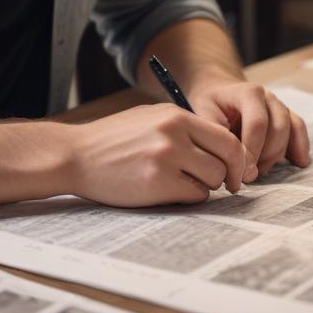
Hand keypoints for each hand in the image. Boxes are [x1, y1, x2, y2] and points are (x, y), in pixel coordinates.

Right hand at [67, 103, 247, 206]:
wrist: (76, 155)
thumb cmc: (112, 139)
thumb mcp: (149, 118)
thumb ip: (182, 128)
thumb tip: (216, 146)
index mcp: (175, 115)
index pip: (226, 136)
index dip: (236, 157)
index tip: (234, 170)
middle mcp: (174, 133)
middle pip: (226, 158)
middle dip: (227, 175)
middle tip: (222, 184)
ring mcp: (166, 158)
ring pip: (212, 179)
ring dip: (205, 186)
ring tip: (183, 183)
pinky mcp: (157, 183)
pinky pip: (193, 195)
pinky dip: (188, 196)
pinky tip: (169, 191)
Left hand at [187, 80, 309, 179]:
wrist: (219, 91)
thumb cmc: (210, 104)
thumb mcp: (204, 114)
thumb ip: (217, 135)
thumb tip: (230, 163)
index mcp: (248, 92)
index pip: (257, 123)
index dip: (252, 151)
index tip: (243, 175)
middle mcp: (268, 96)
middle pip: (278, 129)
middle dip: (264, 157)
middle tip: (248, 177)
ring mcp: (280, 105)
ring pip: (289, 131)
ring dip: (276, 157)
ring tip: (258, 171)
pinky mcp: (287, 115)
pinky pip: (299, 129)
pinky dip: (301, 146)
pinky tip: (299, 162)